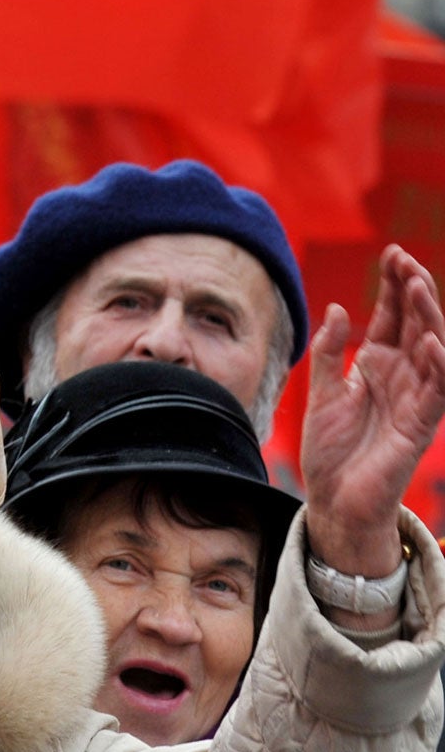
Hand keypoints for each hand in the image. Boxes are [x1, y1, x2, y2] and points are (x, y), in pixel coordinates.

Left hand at [301, 245, 444, 582]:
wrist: (333, 498)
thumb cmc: (329, 448)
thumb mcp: (319, 391)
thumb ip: (329, 352)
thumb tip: (339, 308)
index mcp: (377, 365)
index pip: (392, 317)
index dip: (394, 286)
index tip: (392, 253)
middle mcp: (401, 377)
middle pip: (416, 325)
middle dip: (414, 291)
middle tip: (406, 260)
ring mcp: (415, 399)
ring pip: (433, 350)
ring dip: (428, 319)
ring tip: (418, 287)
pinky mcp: (420, 426)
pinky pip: (437, 392)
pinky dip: (438, 366)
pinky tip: (432, 342)